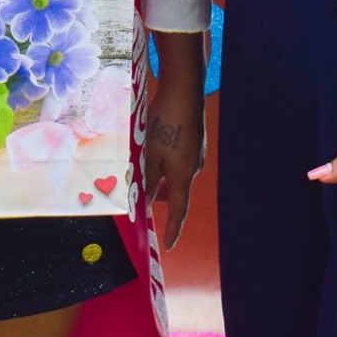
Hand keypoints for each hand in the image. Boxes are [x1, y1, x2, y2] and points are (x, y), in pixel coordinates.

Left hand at [143, 46, 205, 249]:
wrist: (185, 91)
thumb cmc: (164, 122)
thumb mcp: (149, 152)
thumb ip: (147, 178)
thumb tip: (146, 199)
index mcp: (183, 175)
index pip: (178, 210)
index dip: (173, 229)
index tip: (169, 245)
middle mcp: (194, 167)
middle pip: (174, 191)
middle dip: (158, 196)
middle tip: (139, 196)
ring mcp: (196, 153)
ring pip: (175, 174)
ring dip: (160, 176)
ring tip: (142, 168)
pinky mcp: (195, 140)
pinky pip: (179, 160)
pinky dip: (166, 163)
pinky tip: (154, 149)